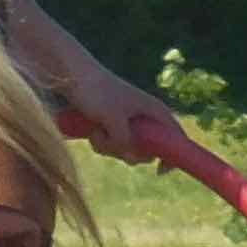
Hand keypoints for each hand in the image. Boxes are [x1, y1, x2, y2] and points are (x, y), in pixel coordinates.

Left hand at [56, 60, 171, 162]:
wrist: (70, 74)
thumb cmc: (96, 91)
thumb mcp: (113, 118)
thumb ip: (124, 140)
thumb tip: (131, 157)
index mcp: (155, 111)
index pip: (176, 137)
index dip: (175, 156)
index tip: (159, 172)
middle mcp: (144, 118)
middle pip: (148, 151)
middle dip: (129, 153)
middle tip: (114, 143)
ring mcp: (127, 122)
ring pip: (126, 150)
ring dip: (110, 147)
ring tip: (96, 131)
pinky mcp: (111, 125)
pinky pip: (111, 145)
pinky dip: (101, 143)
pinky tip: (90, 131)